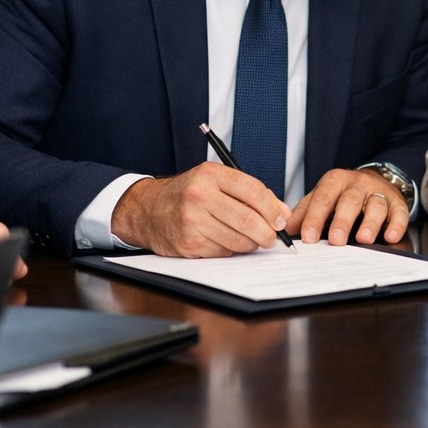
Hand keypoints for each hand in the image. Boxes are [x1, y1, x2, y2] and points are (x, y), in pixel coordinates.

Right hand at [111, 162, 291, 256]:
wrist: (147, 209)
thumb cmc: (187, 194)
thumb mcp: (215, 181)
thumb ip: (249, 192)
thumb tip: (281, 212)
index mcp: (210, 175)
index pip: (253, 190)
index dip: (273, 208)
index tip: (281, 220)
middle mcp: (200, 196)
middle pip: (247, 220)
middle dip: (267, 233)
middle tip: (272, 238)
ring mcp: (192, 221)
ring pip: (238, 240)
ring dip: (252, 244)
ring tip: (253, 240)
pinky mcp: (188, 243)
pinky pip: (223, 252)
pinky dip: (232, 250)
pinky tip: (228, 242)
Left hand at [288, 168, 409, 245]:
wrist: (375, 181)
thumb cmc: (343, 194)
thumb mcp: (322, 197)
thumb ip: (305, 211)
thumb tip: (285, 228)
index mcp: (335, 181)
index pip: (323, 198)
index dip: (315, 218)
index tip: (308, 236)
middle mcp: (357, 184)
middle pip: (350, 201)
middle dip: (342, 221)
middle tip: (335, 240)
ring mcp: (379, 192)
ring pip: (376, 206)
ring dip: (370, 223)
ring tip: (363, 239)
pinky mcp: (397, 203)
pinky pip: (399, 213)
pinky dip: (396, 225)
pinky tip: (391, 237)